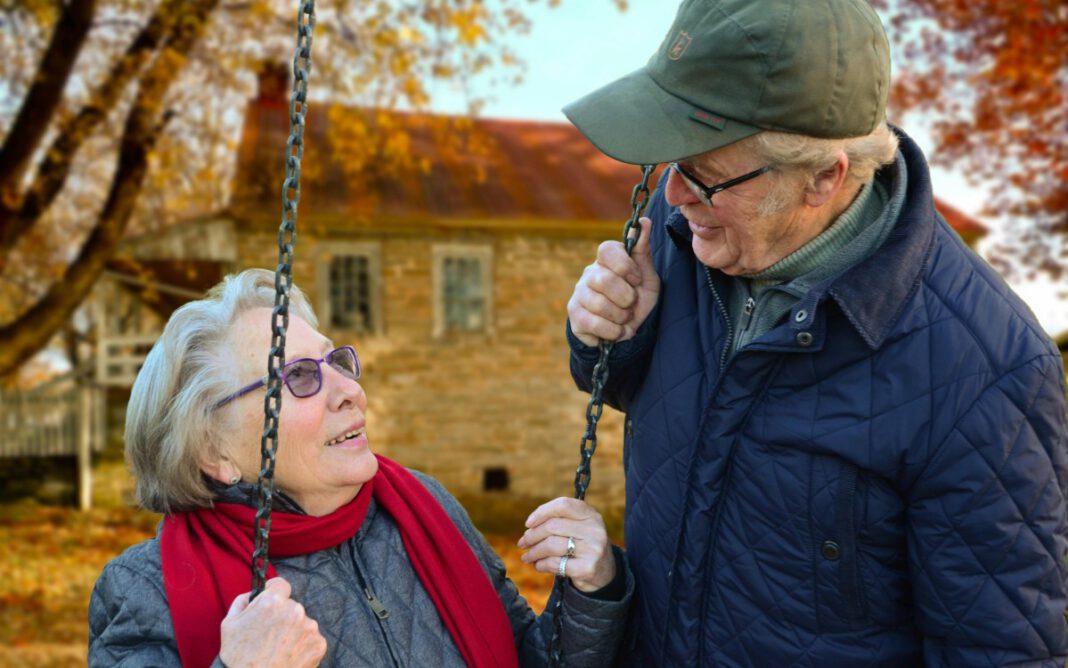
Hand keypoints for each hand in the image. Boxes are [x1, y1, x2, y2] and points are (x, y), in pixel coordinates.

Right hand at [219, 577, 326, 667]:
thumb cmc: (238, 657)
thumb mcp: (230, 623)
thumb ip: (244, 600)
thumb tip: (255, 592)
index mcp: (273, 602)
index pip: (281, 585)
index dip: (274, 593)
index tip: (272, 603)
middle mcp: (295, 611)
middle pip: (291, 606)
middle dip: (282, 616)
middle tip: (270, 635)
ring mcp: (309, 628)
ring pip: (302, 622)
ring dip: (294, 631)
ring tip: (278, 649)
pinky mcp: (319, 644)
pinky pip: (311, 638)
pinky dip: (303, 645)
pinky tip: (289, 656)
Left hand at [517, 497, 615, 592]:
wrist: (605, 573)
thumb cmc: (583, 546)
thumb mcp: (579, 528)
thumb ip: (559, 521)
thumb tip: (530, 527)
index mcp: (591, 515)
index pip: (563, 505)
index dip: (542, 512)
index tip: (528, 523)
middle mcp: (595, 530)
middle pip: (552, 526)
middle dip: (532, 536)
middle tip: (522, 543)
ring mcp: (593, 549)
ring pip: (551, 545)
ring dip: (533, 552)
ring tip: (527, 557)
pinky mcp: (587, 568)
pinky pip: (555, 563)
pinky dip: (541, 565)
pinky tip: (538, 565)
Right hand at [567, 216, 659, 346]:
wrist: (628, 331)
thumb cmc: (637, 299)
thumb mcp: (647, 276)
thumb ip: (643, 250)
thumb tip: (644, 221)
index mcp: (607, 260)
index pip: (606, 249)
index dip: (624, 266)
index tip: (637, 280)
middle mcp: (589, 273)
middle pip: (604, 280)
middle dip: (626, 297)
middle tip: (631, 304)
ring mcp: (579, 294)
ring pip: (599, 304)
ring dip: (621, 317)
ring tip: (624, 318)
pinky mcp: (574, 315)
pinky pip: (594, 323)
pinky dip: (613, 331)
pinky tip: (617, 330)